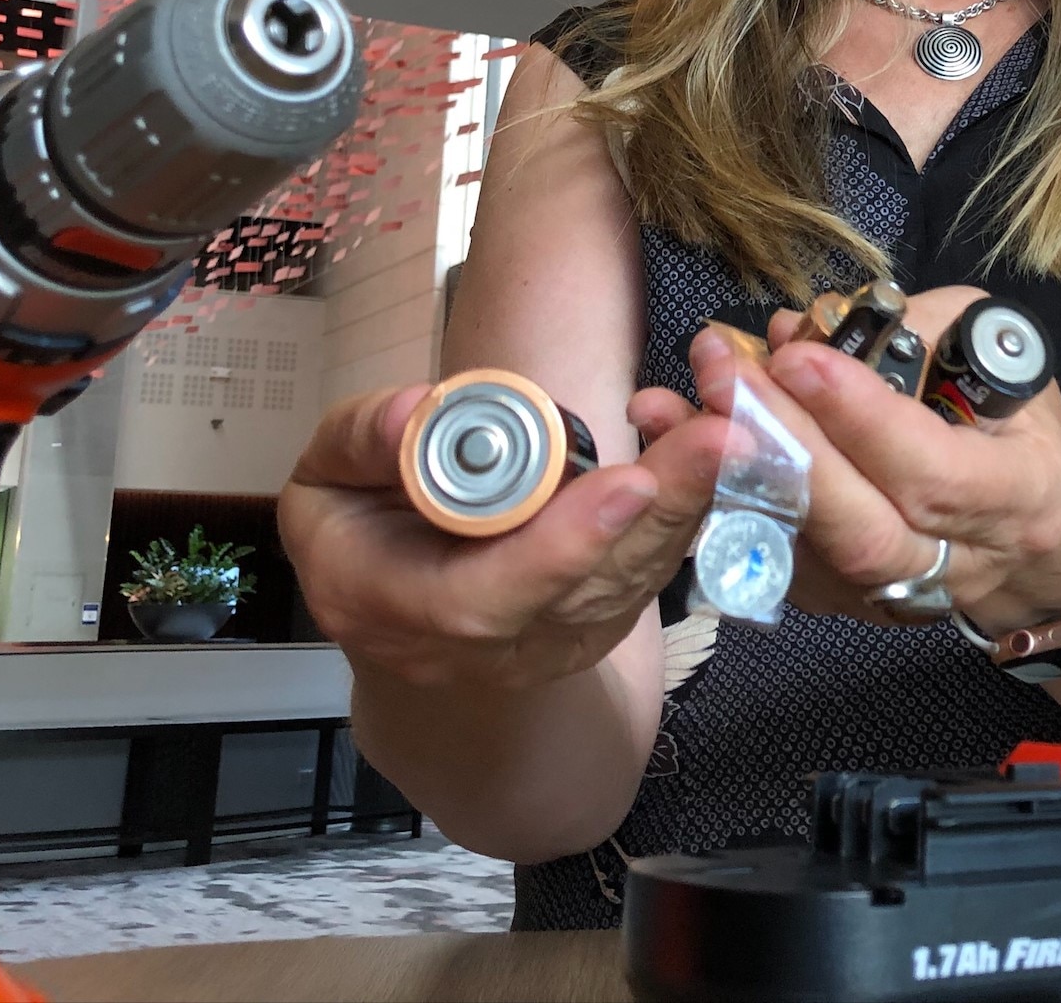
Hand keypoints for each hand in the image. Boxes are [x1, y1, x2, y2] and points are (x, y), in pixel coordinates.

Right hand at [282, 382, 729, 692]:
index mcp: (392, 606)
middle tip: (719, 437)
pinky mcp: (588, 629)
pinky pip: (645, 578)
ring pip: (630, 585)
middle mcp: (477, 649)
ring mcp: (540, 648)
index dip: (558, 548)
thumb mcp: (325, 473)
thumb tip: (414, 413)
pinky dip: (686, 517)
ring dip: (689, 508)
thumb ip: (364, 439)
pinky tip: (715, 454)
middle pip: (584, 593)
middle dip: (658, 513)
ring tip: (735, 431)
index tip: (626, 481)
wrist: (384, 595)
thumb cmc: (352, 521)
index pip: (483, 598)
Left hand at [630, 290, 1060, 632]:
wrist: (1030, 527)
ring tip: (674, 406)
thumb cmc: (1014, 422)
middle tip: (721, 370)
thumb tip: (813, 323)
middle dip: (784, 447)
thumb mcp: (1003, 353)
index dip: (861, 417)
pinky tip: (678, 440)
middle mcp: (958, 564)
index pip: (930, 470)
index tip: (797, 355)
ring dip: (731, 478)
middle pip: (859, 528)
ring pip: (806, 555)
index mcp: (1017, 497)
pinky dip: (720, 498)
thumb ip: (922, 330)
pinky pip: (773, 558)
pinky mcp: (841, 602)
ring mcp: (895, 598)